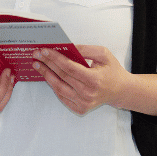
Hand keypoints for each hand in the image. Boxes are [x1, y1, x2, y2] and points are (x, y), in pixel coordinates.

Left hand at [33, 45, 156, 116]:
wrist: (120, 91)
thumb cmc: (112, 70)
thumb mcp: (103, 54)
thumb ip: (85, 49)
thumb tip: (66, 46)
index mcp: (94, 80)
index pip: (69, 68)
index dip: (55, 58)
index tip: (44, 50)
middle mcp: (88, 94)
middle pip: (62, 76)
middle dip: (47, 64)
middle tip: (36, 55)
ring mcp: (83, 103)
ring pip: (59, 88)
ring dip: (46, 75)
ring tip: (38, 65)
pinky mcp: (80, 109)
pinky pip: (62, 96)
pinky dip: (53, 85)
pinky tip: (47, 75)